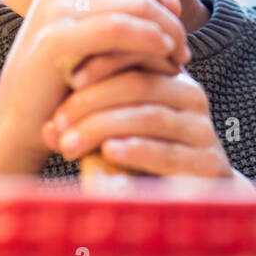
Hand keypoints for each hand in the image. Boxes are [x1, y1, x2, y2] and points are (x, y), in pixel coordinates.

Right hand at [0, 0, 189, 175]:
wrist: (18, 124)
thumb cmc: (63, 86)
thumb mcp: (102, 47)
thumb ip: (134, 21)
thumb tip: (175, 1)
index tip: (169, 26)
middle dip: (169, 18)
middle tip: (183, 52)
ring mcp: (54, 7)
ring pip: (136, 4)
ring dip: (167, 32)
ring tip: (178, 61)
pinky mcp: (56, 38)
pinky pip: (120, 28)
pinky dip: (150, 40)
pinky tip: (165, 56)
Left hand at [40, 68, 239, 179]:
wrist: (187, 202)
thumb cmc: (137, 160)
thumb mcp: (110, 132)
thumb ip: (88, 121)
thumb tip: (47, 127)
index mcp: (170, 77)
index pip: (138, 53)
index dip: (103, 61)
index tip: (67, 77)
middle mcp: (190, 97)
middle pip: (140, 83)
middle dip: (94, 99)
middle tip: (59, 120)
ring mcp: (202, 129)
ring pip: (150, 115)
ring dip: (104, 126)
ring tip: (70, 143)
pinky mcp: (208, 163)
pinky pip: (168, 151)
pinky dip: (136, 149)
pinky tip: (109, 152)